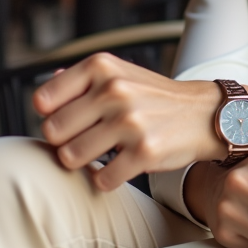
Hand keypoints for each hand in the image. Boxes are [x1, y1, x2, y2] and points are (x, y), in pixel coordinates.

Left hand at [33, 54, 219, 190]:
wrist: (204, 114)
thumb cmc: (155, 97)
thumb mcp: (120, 74)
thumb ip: (81, 82)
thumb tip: (44, 90)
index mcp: (101, 67)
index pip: (43, 100)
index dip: (51, 116)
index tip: (68, 122)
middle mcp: (114, 90)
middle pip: (53, 132)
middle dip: (65, 142)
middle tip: (84, 141)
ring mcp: (130, 121)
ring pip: (71, 157)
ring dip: (83, 163)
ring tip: (101, 155)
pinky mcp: (145, 152)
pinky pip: (102, 179)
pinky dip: (107, 180)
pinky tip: (119, 167)